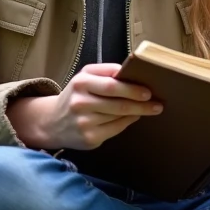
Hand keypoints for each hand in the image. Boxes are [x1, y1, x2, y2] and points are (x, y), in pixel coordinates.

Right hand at [6, 63, 160, 150]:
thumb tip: (130, 72)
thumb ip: (106, 71)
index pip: (112, 86)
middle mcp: (80, 103)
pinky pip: (116, 129)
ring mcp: (84, 123)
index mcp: (81, 83)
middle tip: (157, 104)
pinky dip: (127, 122)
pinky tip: (132, 117)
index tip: (148, 92)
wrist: (52, 122)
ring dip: (136, 113)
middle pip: (118, 104)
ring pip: (119, 117)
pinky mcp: (89, 138)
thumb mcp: (85, 76)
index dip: (132, 89)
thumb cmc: (76, 95)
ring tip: (149, 109)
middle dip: (141, 104)